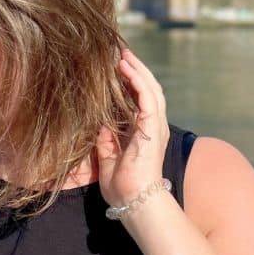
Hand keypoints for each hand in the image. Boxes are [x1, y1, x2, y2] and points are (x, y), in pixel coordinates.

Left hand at [96, 47, 168, 210]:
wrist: (133, 200)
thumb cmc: (121, 185)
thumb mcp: (107, 155)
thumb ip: (105, 137)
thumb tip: (98, 121)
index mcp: (144, 133)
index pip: (140, 100)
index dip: (130, 83)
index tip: (116, 69)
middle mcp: (153, 126)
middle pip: (148, 89)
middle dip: (135, 70)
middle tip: (121, 54)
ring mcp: (155, 125)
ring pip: (150, 88)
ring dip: (137, 70)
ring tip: (123, 55)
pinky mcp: (153, 126)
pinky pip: (147, 96)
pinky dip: (137, 79)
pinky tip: (126, 67)